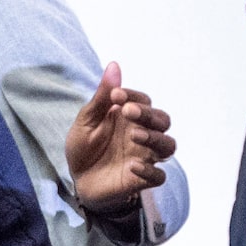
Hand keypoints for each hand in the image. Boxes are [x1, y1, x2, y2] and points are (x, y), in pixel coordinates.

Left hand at [63, 60, 174, 213]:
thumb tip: (114, 65)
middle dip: (148, 114)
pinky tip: (132, 166)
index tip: (116, 95)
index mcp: (131, 117)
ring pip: (168, 146)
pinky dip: (149, 170)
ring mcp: (145, 156)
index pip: (144, 100)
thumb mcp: (86, 121)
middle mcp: (143, 134)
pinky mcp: (142, 179)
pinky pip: (158, 176)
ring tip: (134, 135)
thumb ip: (102, 96)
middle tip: (128, 112)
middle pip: (163, 121)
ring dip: (155, 138)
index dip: (134, 96)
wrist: (77, 181)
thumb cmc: (84, 147)